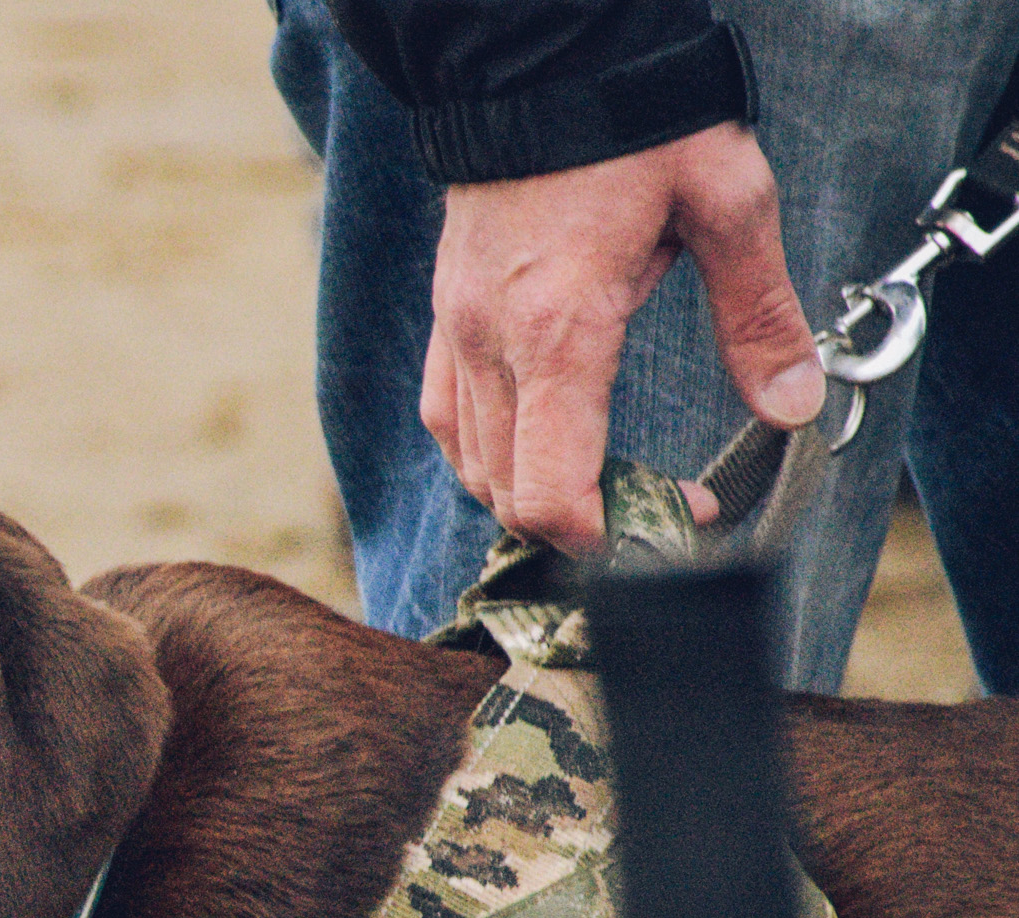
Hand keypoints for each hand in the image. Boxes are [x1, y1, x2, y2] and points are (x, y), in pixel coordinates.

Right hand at [420, 121, 825, 552]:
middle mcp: (492, 345)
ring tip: (601, 473)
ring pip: (471, 465)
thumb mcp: (726, 203)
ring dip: (531, 489)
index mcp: (559, 331)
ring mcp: (457, 333)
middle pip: (508, 494)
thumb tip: (790, 405)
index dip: (605, 539)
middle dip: (583, 522)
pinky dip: (488, 450)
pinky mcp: (444, 316)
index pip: (548, 492)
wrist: (540, 62)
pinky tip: (537, 435)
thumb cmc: (633, 125)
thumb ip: (757, 316)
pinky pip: (448, 417)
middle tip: (656, 502)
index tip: (669, 525)